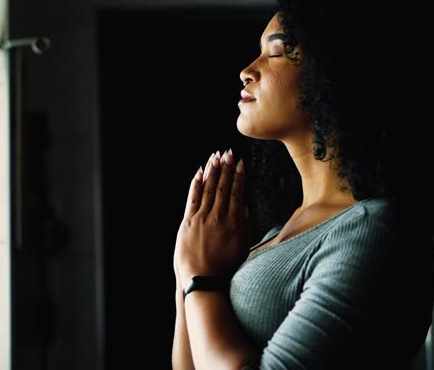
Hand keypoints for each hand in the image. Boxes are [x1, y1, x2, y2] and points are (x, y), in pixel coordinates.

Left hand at [174, 149, 249, 283]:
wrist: (204, 281)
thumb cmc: (225, 269)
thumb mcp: (243, 248)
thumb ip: (245, 226)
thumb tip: (246, 207)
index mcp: (235, 223)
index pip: (237, 193)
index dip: (238, 176)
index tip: (240, 163)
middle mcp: (219, 218)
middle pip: (224, 187)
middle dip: (226, 168)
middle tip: (229, 153)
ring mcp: (202, 219)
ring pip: (209, 189)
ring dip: (213, 171)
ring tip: (216, 156)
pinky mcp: (187, 223)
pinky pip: (193, 199)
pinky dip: (196, 184)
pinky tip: (200, 172)